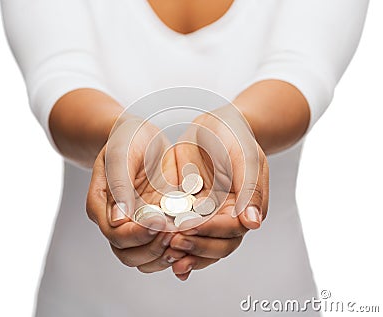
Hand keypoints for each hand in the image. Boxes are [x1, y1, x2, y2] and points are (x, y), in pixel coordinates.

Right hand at [86, 115, 185, 272]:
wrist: (142, 137)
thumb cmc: (126, 140)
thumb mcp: (121, 155)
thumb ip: (119, 185)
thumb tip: (118, 220)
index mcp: (102, 206)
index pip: (115, 234)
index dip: (136, 235)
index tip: (158, 222)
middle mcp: (118, 220)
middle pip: (129, 254)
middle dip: (152, 249)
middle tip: (173, 233)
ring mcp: (138, 224)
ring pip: (146, 258)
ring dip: (165, 254)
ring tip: (183, 239)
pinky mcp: (157, 222)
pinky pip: (163, 246)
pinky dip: (176, 247)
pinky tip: (190, 237)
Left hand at [170, 105, 268, 279]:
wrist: (213, 126)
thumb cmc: (235, 137)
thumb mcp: (246, 158)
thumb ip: (250, 189)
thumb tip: (253, 223)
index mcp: (245, 207)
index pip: (232, 230)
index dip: (213, 232)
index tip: (192, 227)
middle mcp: (226, 216)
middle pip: (216, 244)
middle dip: (196, 246)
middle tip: (174, 242)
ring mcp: (206, 215)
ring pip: (198, 243)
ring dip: (183, 252)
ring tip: (165, 254)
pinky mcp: (187, 210)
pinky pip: (180, 230)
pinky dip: (170, 240)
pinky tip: (158, 246)